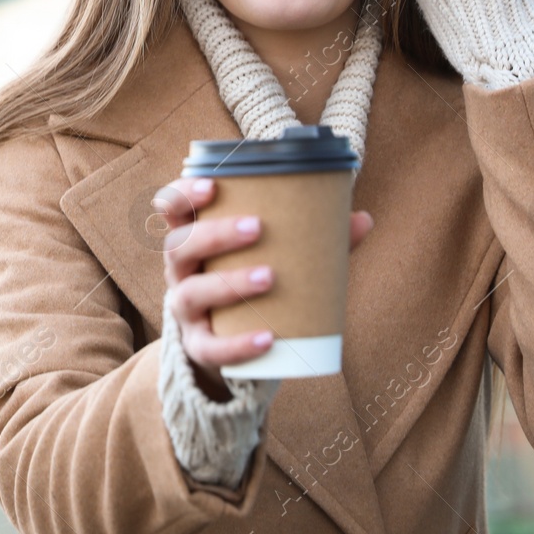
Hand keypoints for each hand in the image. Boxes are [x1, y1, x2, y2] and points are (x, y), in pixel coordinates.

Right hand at [157, 176, 373, 400]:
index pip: (171, 208)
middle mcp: (180, 271)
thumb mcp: (270, 255)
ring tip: (269, 277)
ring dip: (228, 282)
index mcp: (192, 238)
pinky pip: (210, 347)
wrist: (227, 342)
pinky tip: (267, 338)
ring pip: (191, 293)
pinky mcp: (198, 347)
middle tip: (257, 227)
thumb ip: (312, 238)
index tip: (212, 186)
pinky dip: (237, 344)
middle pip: (179, 246)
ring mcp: (185, 310)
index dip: (184, 194)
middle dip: (214, 234)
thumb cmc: (249, 279)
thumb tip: (363, 219)